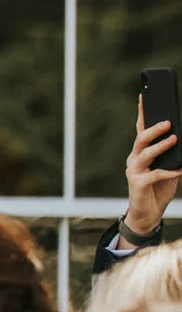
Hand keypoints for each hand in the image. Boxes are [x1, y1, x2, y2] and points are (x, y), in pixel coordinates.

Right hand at [124, 99, 179, 238]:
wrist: (147, 214)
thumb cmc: (158, 189)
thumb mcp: (168, 168)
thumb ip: (173, 155)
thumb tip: (180, 140)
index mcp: (140, 153)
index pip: (140, 130)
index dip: (142, 113)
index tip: (144, 97)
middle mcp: (134, 160)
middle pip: (141, 139)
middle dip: (154, 129)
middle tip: (168, 122)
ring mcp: (134, 172)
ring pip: (145, 154)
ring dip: (161, 145)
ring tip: (174, 139)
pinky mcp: (138, 184)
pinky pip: (155, 174)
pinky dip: (169, 171)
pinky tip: (179, 169)